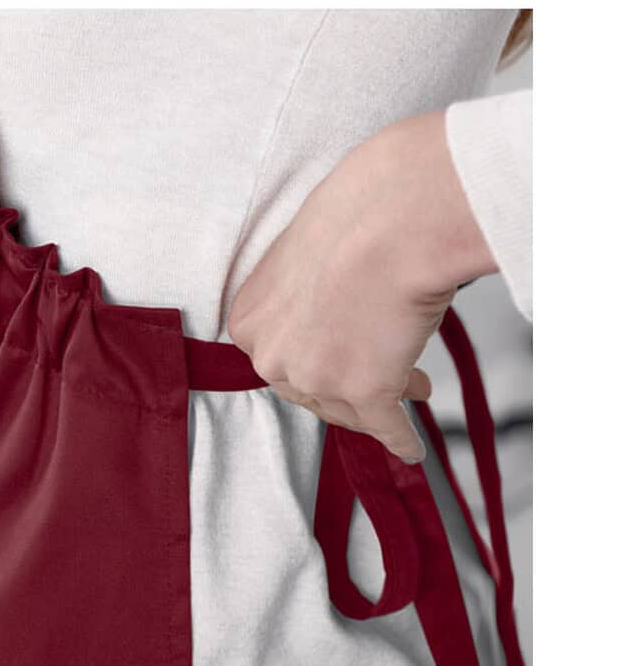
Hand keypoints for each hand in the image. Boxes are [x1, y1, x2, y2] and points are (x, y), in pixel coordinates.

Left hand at [225, 110, 497, 463]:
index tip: (339, 361)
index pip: (279, 359)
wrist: (391, 217)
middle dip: (348, 383)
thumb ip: (304, 296)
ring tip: (415, 387)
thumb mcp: (303, 257)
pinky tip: (410, 448)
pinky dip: (400, 439)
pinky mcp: (364, 392)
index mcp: (249, 321)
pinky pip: (386, 427)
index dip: (315, 362)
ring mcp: (316, 378)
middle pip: (309, 389)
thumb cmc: (355, 218)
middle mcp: (272, 356)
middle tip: (382, 374)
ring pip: (348, 408)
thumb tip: (331, 310)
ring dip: (383, 401)